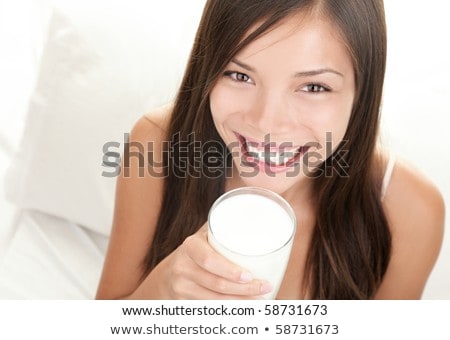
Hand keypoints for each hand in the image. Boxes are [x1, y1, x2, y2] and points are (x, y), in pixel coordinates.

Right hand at [148, 223, 272, 298]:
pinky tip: (244, 309)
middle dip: (244, 290)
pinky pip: (210, 309)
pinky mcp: (184, 304)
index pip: (209, 260)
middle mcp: (182, 268)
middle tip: (264, 286)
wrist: (169, 274)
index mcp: (190, 247)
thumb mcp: (205, 235)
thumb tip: (257, 207)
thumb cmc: (197, 250)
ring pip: (215, 300)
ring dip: (241, 303)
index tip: (249, 275)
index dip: (229, 270)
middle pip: (216, 284)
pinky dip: (229, 310)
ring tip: (261, 297)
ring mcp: (181, 288)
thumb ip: (224, 223)